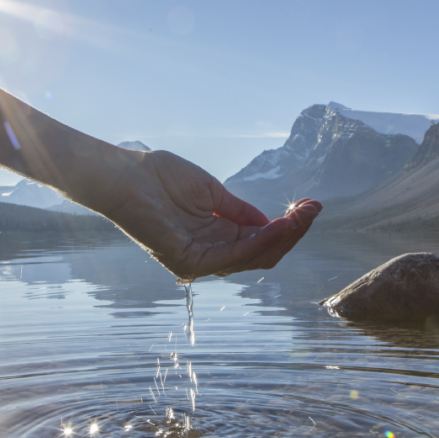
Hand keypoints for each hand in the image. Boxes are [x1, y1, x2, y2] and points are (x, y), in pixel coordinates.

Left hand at [98, 149, 320, 280]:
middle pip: (262, 253)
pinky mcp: (189, 262)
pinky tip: (279, 225)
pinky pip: (233, 256)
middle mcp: (210, 254)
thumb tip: (272, 222)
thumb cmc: (160, 178)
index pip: (259, 240)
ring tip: (302, 216)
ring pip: (253, 257)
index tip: (310, 206)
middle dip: (291, 232)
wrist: (125, 175)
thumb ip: (240, 210)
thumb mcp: (212, 192)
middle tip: (313, 210)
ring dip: (282, 237)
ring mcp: (199, 261)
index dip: (287, 226)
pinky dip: (260, 242)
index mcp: (215, 237)